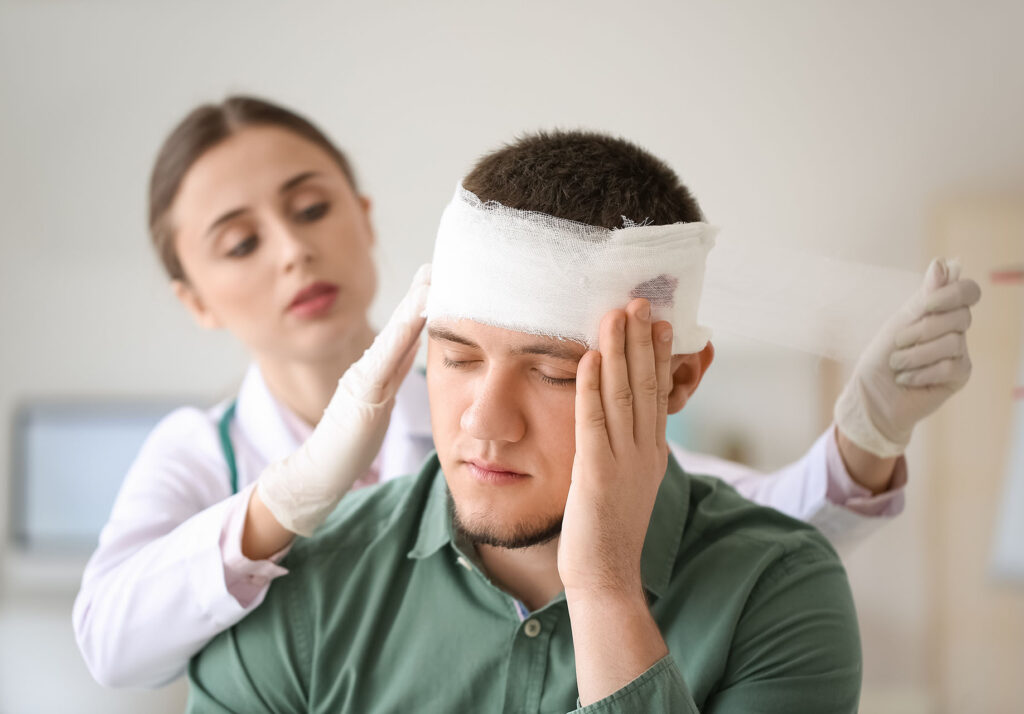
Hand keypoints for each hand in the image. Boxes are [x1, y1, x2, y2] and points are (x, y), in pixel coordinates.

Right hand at [257, 264, 430, 535]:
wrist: (318, 471)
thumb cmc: (349, 443)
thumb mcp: (380, 402)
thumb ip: (394, 375)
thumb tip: (415, 348)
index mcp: (378, 370)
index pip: (406, 332)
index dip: (423, 304)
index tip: (439, 278)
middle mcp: (370, 367)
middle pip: (401, 325)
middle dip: (420, 294)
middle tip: (438, 265)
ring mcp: (365, 378)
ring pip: (395, 336)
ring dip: (413, 307)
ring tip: (431, 281)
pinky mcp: (363, 393)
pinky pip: (386, 359)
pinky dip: (402, 336)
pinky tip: (416, 317)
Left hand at [558, 298, 673, 597]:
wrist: (606, 575)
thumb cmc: (609, 529)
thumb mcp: (628, 481)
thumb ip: (628, 448)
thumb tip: (624, 419)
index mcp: (652, 451)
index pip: (657, 393)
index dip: (656, 354)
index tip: (656, 320)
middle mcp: (644, 450)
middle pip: (645, 384)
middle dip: (642, 340)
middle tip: (641, 300)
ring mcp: (624, 461)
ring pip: (623, 395)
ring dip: (619, 351)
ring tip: (617, 314)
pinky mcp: (597, 472)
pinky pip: (594, 422)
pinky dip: (591, 388)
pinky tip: (588, 358)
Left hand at [835, 258, 980, 457]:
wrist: (871, 397)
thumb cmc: (880, 359)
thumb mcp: (898, 324)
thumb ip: (923, 297)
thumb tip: (942, 262)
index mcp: (940, 312)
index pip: (967, 292)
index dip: (951, 294)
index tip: (926, 306)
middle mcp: (955, 329)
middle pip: (960, 316)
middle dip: (922, 330)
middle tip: (898, 343)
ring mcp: (959, 353)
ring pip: (952, 342)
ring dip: (915, 355)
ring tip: (897, 365)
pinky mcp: (959, 376)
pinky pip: (949, 366)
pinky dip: (921, 373)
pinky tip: (907, 379)